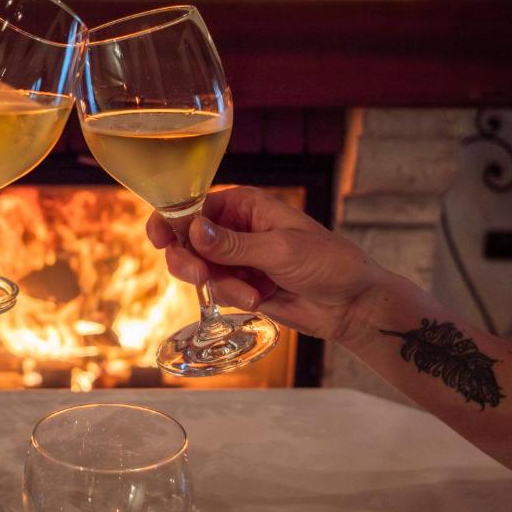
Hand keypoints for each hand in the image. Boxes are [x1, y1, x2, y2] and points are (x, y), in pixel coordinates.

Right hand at [146, 186, 391, 344]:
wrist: (352, 305)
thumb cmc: (328, 263)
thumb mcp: (280, 249)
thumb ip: (234, 244)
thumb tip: (193, 230)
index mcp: (244, 205)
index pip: (194, 206)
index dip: (171, 220)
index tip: (159, 238)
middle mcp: (234, 229)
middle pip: (186, 240)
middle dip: (189, 260)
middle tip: (200, 275)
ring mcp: (235, 259)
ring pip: (197, 268)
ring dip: (218, 284)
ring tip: (249, 294)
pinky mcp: (239, 285)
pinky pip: (215, 291)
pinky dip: (230, 298)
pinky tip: (258, 299)